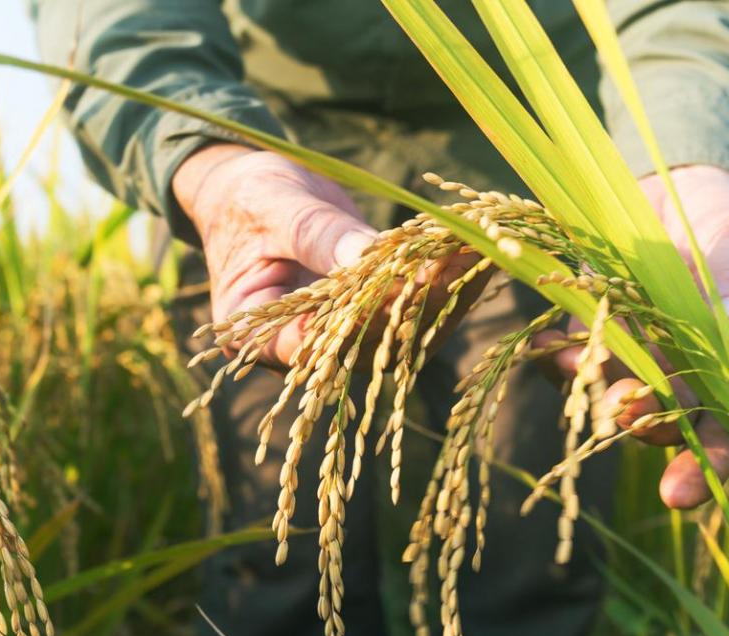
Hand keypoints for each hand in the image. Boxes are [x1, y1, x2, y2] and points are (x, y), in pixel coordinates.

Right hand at [172, 144, 484, 367]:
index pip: (314, 344)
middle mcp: (304, 351)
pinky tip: (474, 248)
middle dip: (417, 301)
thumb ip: (316, 235)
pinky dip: (444, 279)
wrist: (251, 192)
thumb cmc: (247, 198)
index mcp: (258, 335)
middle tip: (460, 260)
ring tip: (481, 249)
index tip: (405, 283)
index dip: (361, 319)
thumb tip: (368, 256)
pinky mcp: (372, 316)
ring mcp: (342, 338)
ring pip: (401, 333)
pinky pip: (412, 309)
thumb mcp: (273, 207)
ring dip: (444, 293)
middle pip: (367, 343)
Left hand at [537, 165, 728, 508]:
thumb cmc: (727, 220)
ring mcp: (638, 354)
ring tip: (579, 376)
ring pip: (618, 392)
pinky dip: (563, 360)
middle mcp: (689, 371)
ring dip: (598, 393)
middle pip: (670, 417)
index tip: (678, 494)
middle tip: (623, 412)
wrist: (676, 184)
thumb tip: (726, 323)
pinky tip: (553, 353)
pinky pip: (575, 359)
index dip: (709, 461)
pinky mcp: (594, 330)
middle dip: (646, 422)